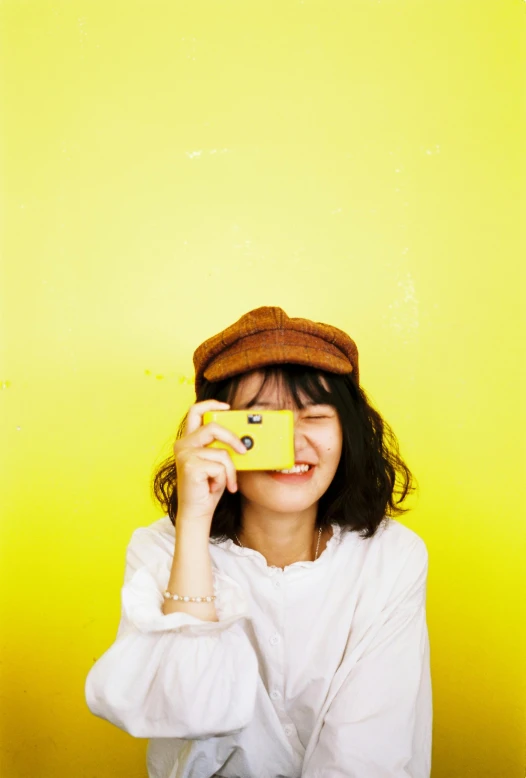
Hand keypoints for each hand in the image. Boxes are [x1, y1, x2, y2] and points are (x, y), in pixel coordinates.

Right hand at [173, 400, 246, 524]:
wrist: (197, 512)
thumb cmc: (208, 487)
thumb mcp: (217, 462)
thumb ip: (221, 447)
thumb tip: (243, 439)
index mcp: (189, 440)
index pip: (195, 411)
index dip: (211, 404)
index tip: (227, 406)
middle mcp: (183, 444)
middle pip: (213, 427)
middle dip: (232, 438)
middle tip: (243, 451)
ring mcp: (185, 454)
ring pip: (221, 453)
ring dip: (229, 471)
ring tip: (225, 482)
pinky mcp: (190, 466)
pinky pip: (220, 467)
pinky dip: (223, 479)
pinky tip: (213, 487)